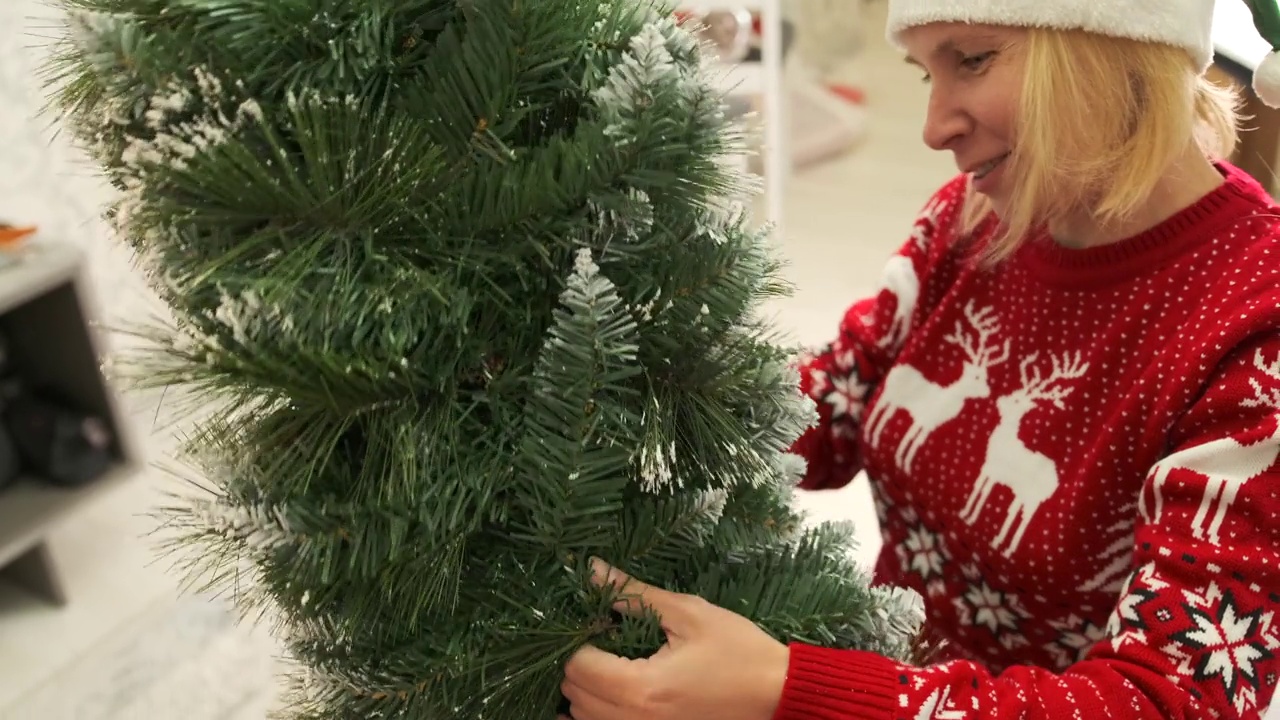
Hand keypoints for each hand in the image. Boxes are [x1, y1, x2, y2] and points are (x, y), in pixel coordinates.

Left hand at [559, 558, 789, 719]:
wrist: (780, 694)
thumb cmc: (740, 650)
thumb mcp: (688, 613)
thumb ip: (633, 594)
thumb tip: (591, 571)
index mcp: (642, 688)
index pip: (578, 666)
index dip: (578, 640)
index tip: (596, 621)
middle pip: (575, 695)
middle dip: (578, 663)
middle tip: (600, 637)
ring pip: (584, 718)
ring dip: (584, 692)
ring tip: (605, 662)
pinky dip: (597, 713)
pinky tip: (607, 692)